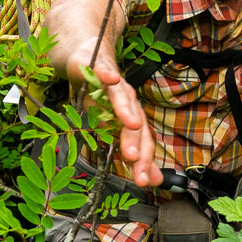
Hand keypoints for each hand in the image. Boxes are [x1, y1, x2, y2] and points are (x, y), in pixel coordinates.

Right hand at [76, 62, 161, 188]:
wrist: (90, 59)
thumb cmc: (101, 96)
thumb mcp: (113, 127)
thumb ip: (132, 153)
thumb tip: (151, 181)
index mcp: (133, 117)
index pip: (141, 141)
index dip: (143, 161)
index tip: (143, 181)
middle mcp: (127, 101)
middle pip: (134, 122)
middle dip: (134, 141)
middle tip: (133, 159)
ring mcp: (113, 84)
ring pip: (121, 97)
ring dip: (125, 110)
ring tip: (131, 123)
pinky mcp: (98, 67)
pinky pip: (102, 69)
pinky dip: (106, 73)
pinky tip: (110, 78)